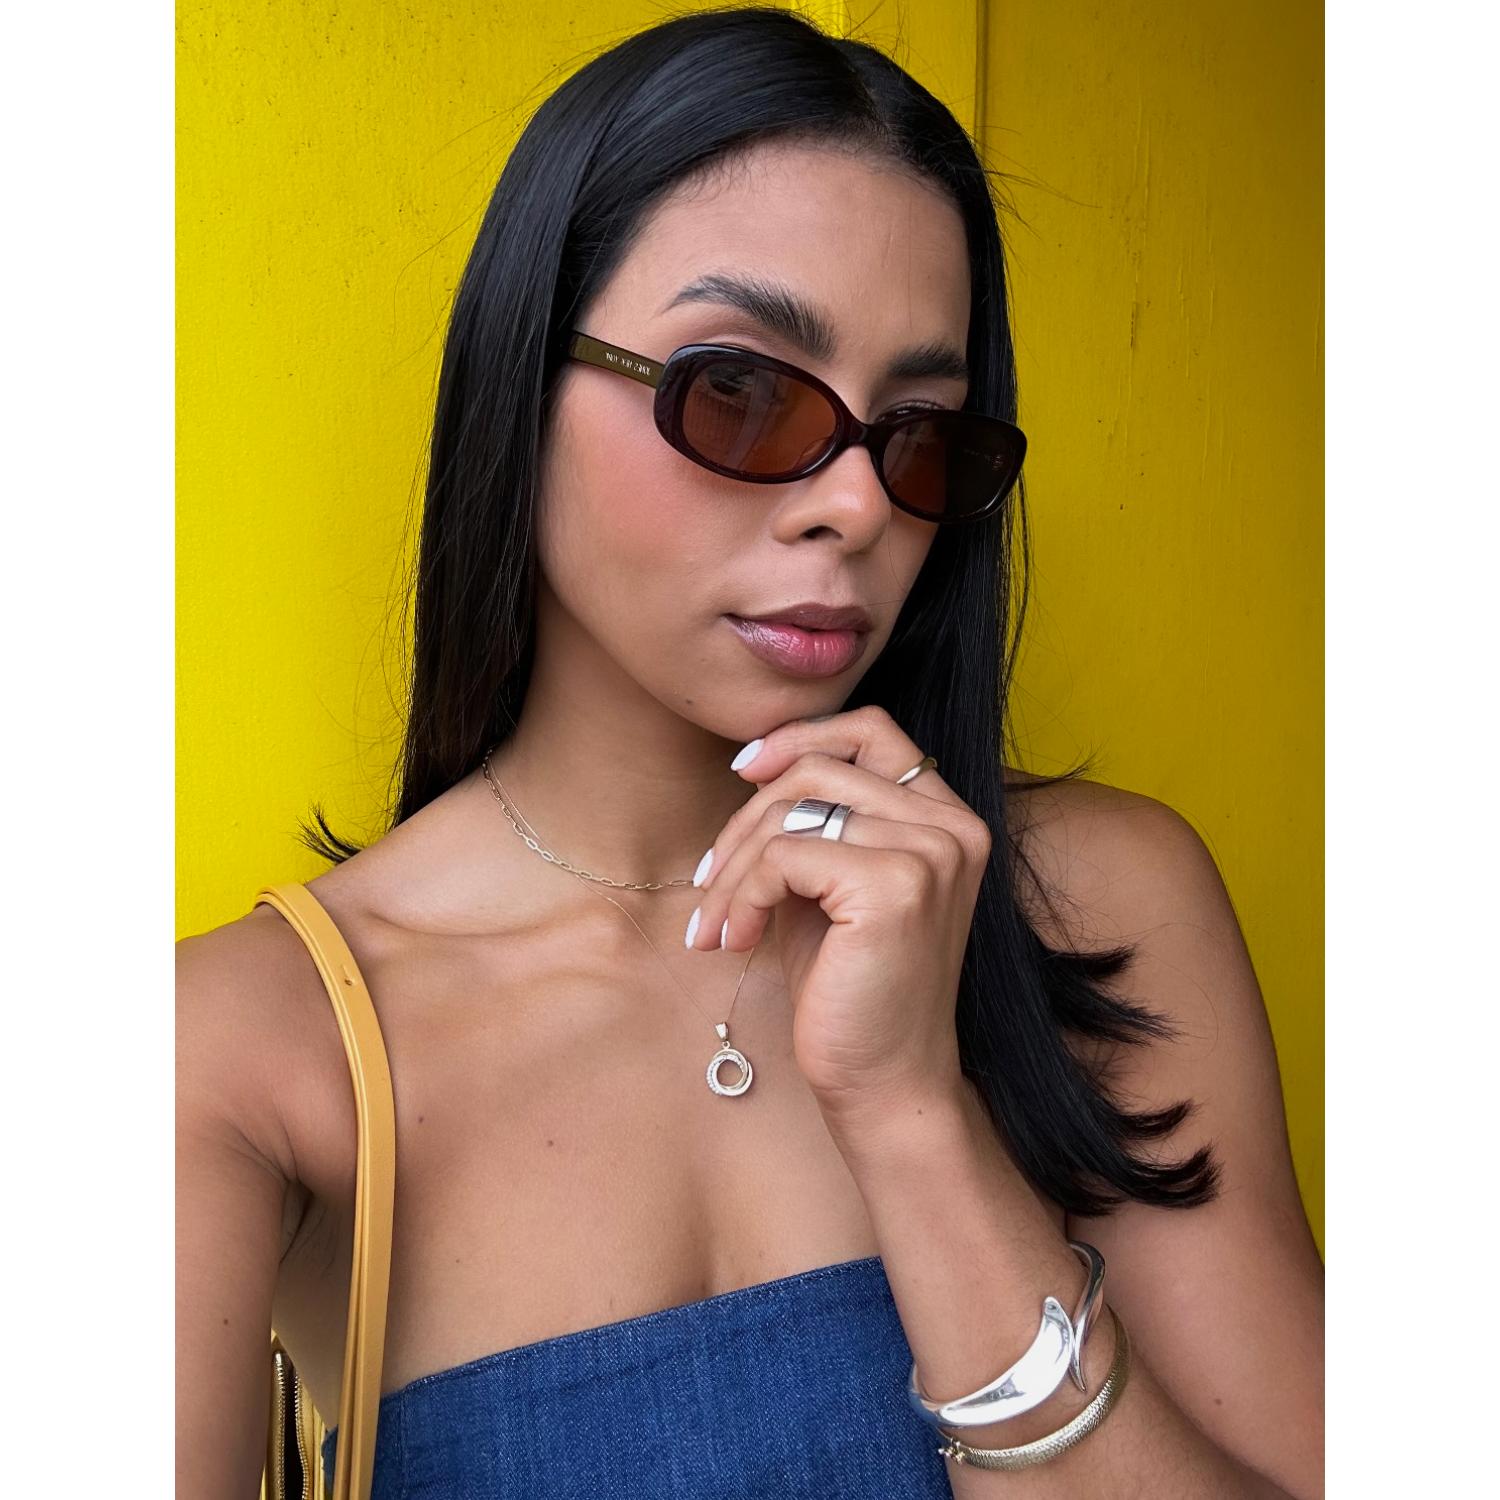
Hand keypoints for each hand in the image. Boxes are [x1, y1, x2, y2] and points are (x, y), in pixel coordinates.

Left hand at [688, 705, 992, 1120]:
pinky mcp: (895, 886)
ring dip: (732, 869)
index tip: (744, 772)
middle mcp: (952, 827)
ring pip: (791, 812)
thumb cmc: (850, 990)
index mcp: (948, 819)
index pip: (873, 730)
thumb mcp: (829, 889)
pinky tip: (734, 941)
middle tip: (709, 881)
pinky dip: (741, 896)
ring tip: (713, 924)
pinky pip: (784, 857)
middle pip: (817, 770)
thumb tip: (754, 768)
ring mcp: (930, 853)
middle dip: (744, 823)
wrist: (883, 1084)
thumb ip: (815, 825)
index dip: (801, 738)